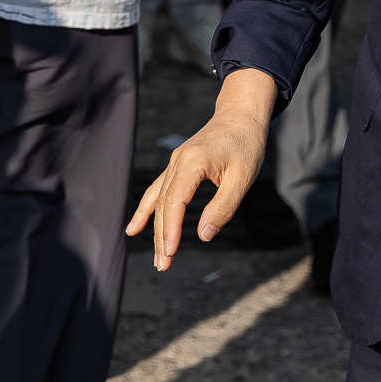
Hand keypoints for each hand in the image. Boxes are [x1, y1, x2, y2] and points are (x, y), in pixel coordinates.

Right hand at [126, 69, 277, 268]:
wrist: (241, 115)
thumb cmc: (246, 145)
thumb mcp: (243, 177)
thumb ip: (223, 207)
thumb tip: (204, 235)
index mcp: (193, 162)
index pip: (175, 201)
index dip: (170, 228)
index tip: (170, 252)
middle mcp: (178, 161)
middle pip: (163, 204)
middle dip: (161, 237)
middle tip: (163, 266)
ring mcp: (175, 163)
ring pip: (159, 200)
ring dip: (155, 229)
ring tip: (157, 258)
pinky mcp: (178, 166)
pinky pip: (157, 190)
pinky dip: (145, 210)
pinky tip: (134, 229)